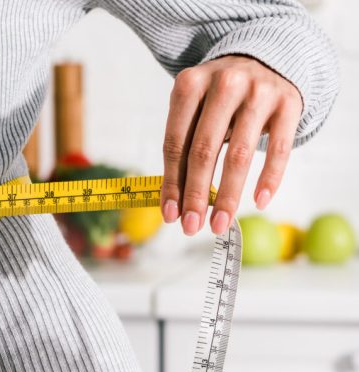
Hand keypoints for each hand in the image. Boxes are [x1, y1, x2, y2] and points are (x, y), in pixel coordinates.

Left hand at [161, 55, 302, 234]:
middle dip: (196, 195)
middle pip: (204, 151)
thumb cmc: (219, 97)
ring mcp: (259, 92)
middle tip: (191, 227)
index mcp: (189, 85)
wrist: (265, 58)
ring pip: (239, 154)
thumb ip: (184, 146)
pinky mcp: (288, 103)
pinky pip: (278, 149)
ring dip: (228, 197)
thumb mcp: (195, 108)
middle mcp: (224, 84)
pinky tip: (258, 202)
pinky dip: (269, 179)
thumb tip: (175, 202)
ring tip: (219, 224)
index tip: (170, 214)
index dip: (171, 183)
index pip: (175, 143)